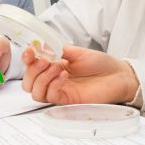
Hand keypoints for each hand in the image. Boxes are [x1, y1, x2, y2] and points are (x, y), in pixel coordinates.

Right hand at [21, 45, 138, 104]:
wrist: (118, 75)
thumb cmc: (101, 64)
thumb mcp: (77, 52)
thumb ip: (59, 50)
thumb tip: (41, 45)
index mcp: (53, 67)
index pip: (31, 67)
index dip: (26, 60)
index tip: (29, 51)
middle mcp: (53, 80)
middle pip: (28, 83)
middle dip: (31, 71)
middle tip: (44, 60)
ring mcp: (60, 91)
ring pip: (35, 92)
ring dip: (42, 78)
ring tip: (57, 66)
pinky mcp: (68, 100)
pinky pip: (51, 96)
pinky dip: (53, 84)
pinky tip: (64, 75)